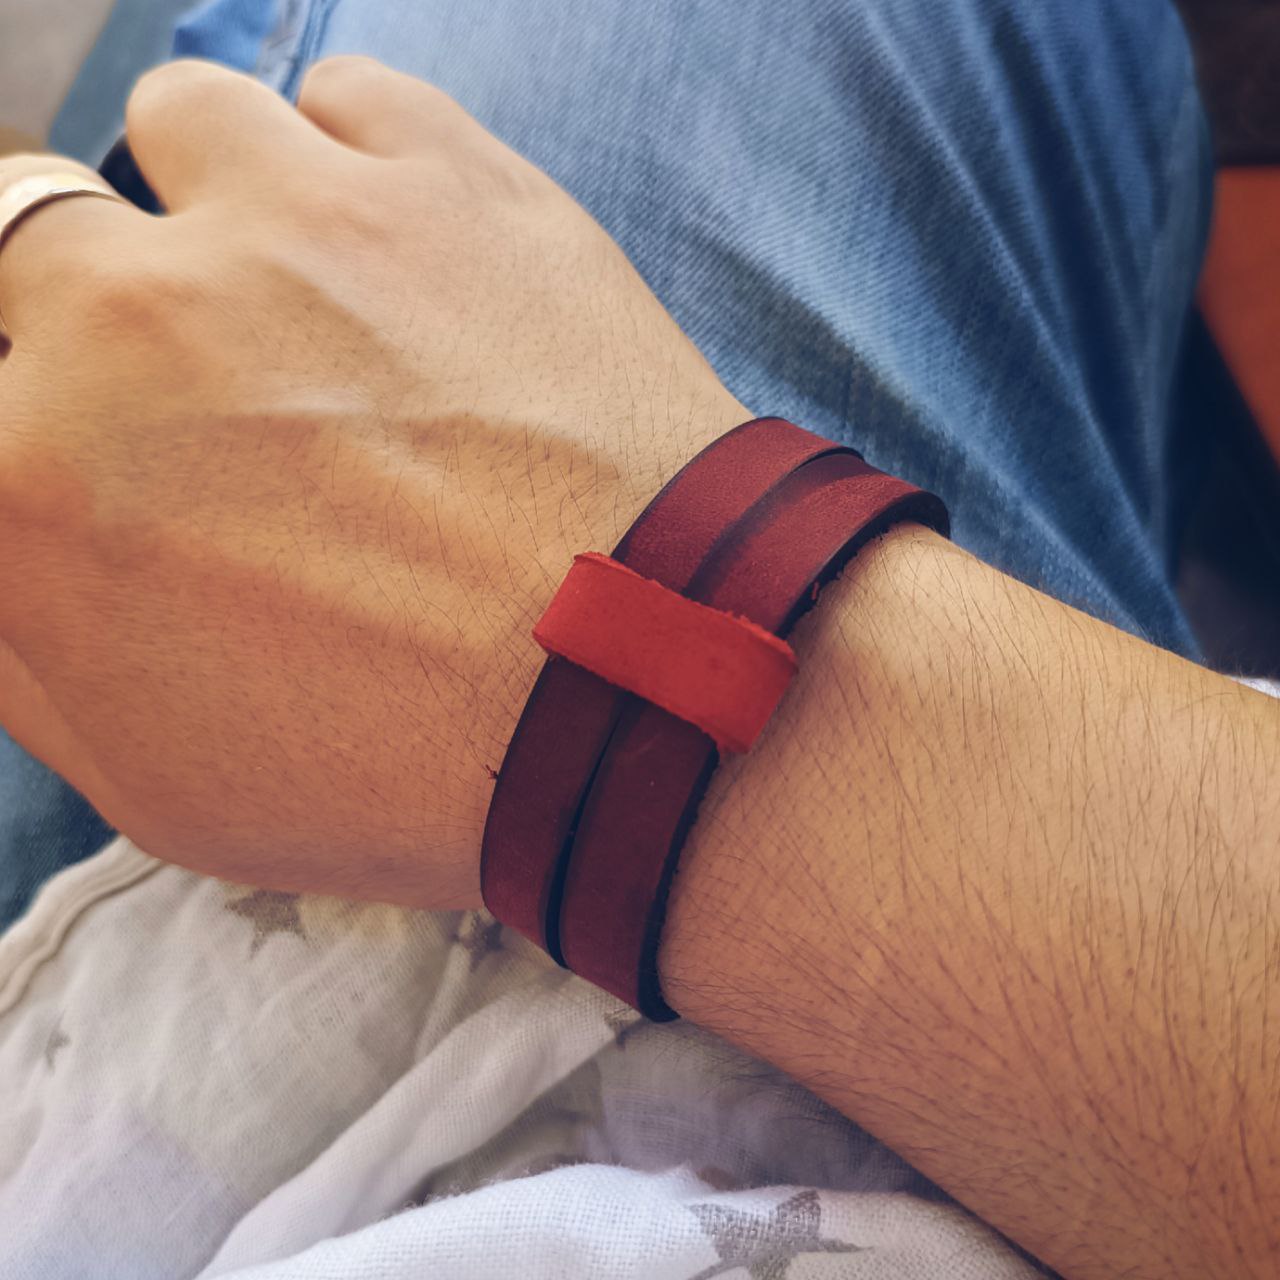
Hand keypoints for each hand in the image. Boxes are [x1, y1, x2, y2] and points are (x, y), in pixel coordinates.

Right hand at [0, 57, 747, 906]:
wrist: (635, 697)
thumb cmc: (409, 767)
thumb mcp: (162, 783)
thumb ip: (31, 650)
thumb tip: (16, 553)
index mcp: (26, 481)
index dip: (37, 404)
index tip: (95, 432)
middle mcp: (129, 320)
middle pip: (30, 232)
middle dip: (89, 303)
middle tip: (197, 380)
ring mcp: (298, 226)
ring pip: (182, 128)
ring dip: (218, 205)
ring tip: (303, 300)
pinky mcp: (451, 180)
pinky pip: (345, 101)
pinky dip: (356, 161)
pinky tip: (405, 255)